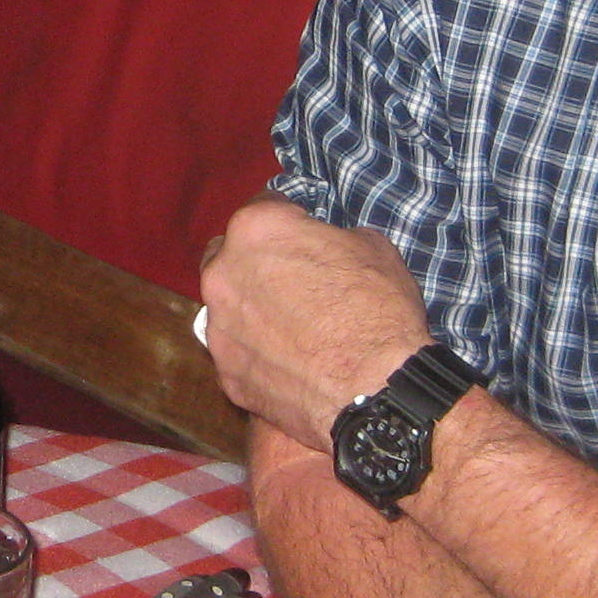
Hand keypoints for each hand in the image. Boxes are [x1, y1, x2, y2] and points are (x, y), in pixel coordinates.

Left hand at [198, 194, 430, 448]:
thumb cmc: (379, 311)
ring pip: (228, 307)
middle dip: (256, 262)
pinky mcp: (226, 373)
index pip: (264, 206)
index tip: (304, 231)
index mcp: (256, 230)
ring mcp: (219, 327)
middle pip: (230, 256)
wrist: (376, 391)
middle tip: (293, 280)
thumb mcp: (373, 247)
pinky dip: (258, 353)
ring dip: (252, 309)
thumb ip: (331, 238)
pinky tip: (291, 363)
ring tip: (293, 328)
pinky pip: (238, 352)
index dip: (290, 218)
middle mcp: (223, 274)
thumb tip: (325, 245)